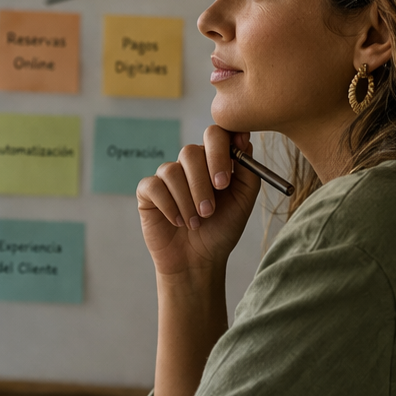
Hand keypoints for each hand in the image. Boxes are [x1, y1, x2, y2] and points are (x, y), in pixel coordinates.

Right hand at [136, 126, 261, 278]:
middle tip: (209, 210)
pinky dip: (169, 206)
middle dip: (202, 183)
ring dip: (187, 201)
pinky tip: (178, 222)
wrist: (199, 260)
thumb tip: (243, 140)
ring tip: (196, 223)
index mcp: (214, 160)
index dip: (220, 148)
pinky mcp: (148, 191)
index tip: (226, 174)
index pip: (215, 134)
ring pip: (172, 171)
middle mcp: (190, 164)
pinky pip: (154, 186)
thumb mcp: (244, 201)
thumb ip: (247, 171)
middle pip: (191, 151)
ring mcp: (168, 176)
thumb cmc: (221, 230)